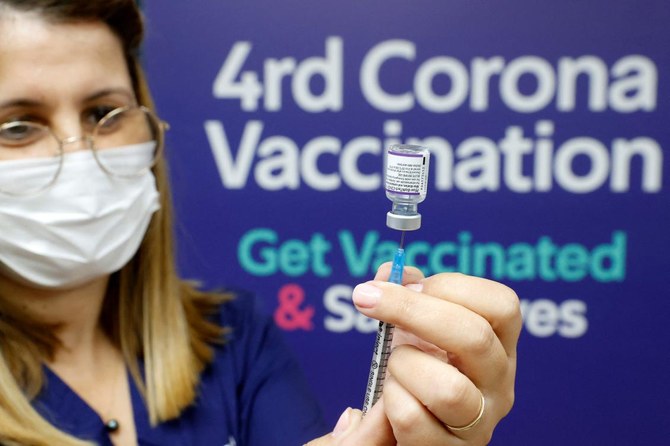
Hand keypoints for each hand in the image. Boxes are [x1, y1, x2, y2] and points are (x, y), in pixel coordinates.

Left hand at [350, 265, 520, 444]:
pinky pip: (411, 418)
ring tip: (393, 366)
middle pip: (473, 337)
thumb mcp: (412, 327)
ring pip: (447, 389)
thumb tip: (389, 275)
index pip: (502, 305)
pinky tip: (388, 400)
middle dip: (410, 310)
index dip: (451, 286)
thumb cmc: (411, 371)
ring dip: (403, 365)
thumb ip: (402, 293)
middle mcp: (499, 385)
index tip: (409, 282)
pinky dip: (388, 400)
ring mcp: (478, 424)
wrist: (393, 430)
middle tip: (367, 298)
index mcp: (498, 346)